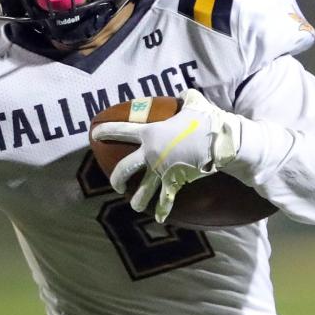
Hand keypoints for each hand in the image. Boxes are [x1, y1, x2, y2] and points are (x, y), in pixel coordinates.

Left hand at [89, 89, 241, 222]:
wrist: (221, 142)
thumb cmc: (206, 121)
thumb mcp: (194, 103)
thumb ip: (185, 98)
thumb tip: (184, 94)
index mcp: (151, 133)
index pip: (122, 130)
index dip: (106, 131)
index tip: (94, 134)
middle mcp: (150, 153)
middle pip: (124, 168)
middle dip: (116, 178)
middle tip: (116, 184)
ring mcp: (161, 170)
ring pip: (142, 190)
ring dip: (137, 200)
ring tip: (135, 206)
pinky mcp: (174, 182)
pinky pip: (166, 200)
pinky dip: (163, 210)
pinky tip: (160, 219)